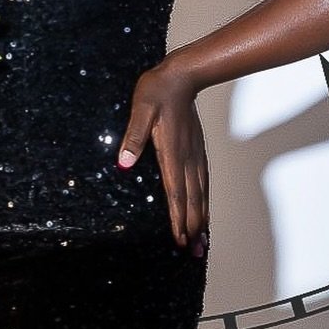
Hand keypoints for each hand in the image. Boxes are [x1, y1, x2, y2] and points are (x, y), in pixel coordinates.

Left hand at [116, 61, 208, 253]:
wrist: (181, 75)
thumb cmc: (157, 91)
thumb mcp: (139, 109)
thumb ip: (133, 137)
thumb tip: (124, 164)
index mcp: (172, 152)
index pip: (175, 192)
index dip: (177, 218)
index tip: (179, 240)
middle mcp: (187, 157)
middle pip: (192, 200)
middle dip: (193, 228)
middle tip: (194, 252)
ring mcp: (194, 154)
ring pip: (201, 194)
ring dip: (201, 219)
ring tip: (202, 241)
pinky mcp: (196, 150)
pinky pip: (203, 182)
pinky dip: (204, 201)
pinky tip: (204, 210)